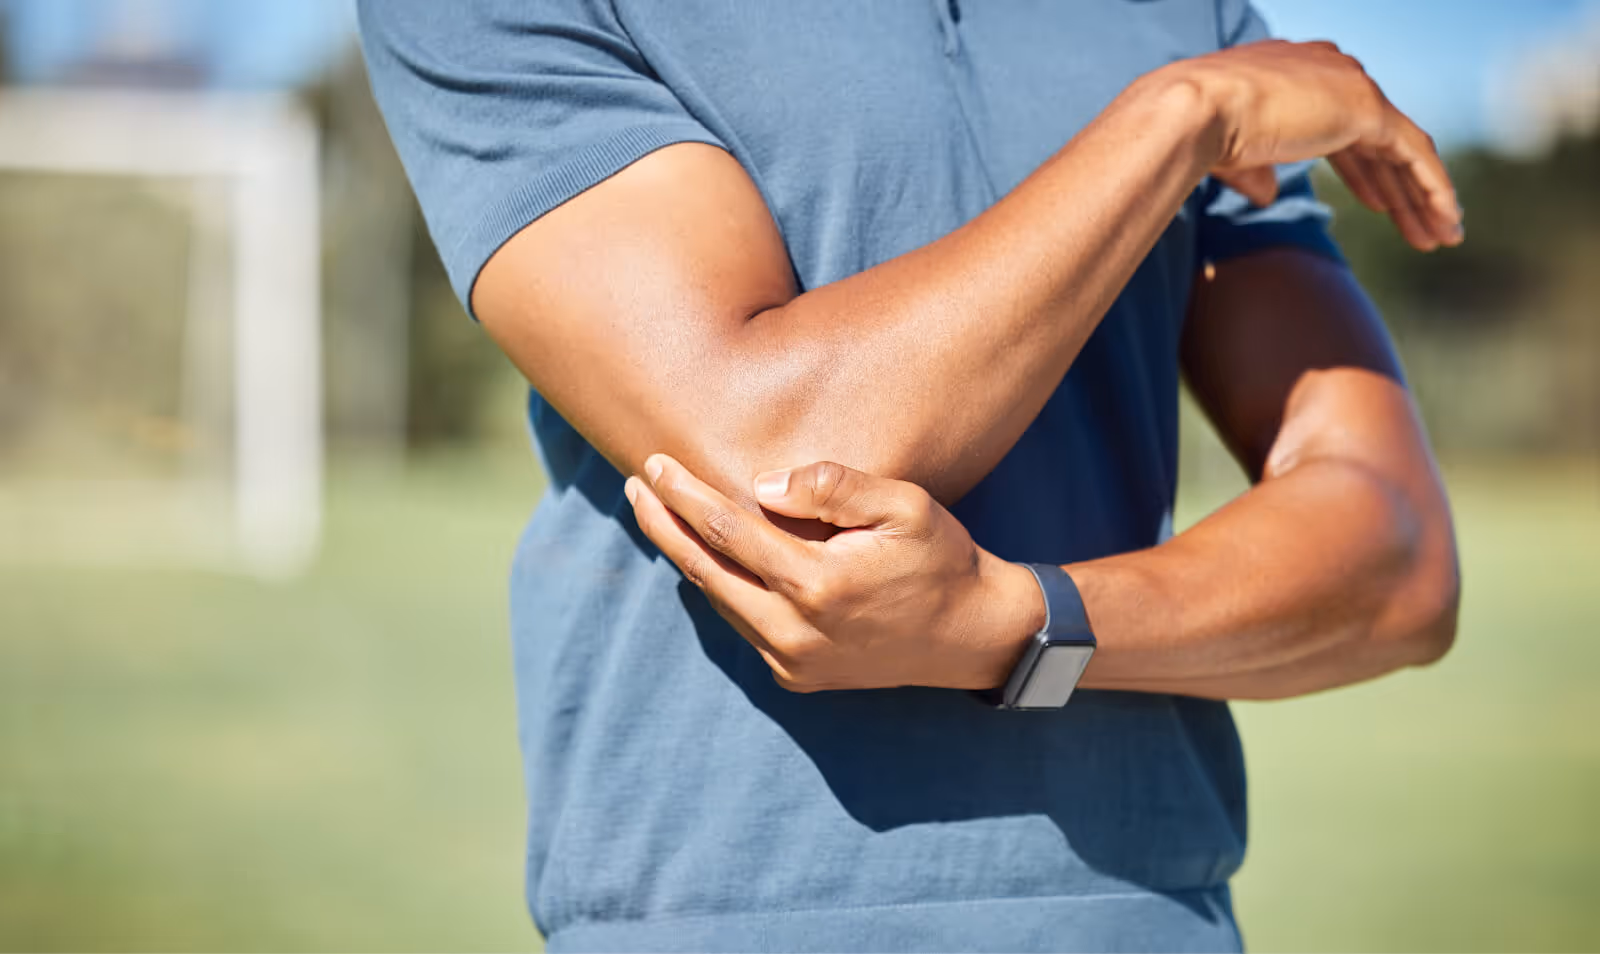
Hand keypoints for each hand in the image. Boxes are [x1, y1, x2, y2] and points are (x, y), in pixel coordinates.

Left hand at [624, 455, 1044, 692]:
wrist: (973, 635)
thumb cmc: (941, 558)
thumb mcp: (904, 505)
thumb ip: (833, 487)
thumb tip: (757, 485)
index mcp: (817, 584)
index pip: (727, 530)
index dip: (683, 495)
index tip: (655, 463)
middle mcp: (795, 631)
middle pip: (703, 570)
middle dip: (662, 524)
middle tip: (635, 485)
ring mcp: (792, 661)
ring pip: (717, 602)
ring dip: (685, 556)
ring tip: (660, 514)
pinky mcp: (796, 676)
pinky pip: (743, 625)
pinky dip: (720, 589)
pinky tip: (708, 557)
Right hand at [1162, 38, 1462, 250]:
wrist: (1198, 112)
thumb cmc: (1200, 132)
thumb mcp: (1233, 155)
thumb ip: (1256, 170)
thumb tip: (1267, 195)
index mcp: (1299, 75)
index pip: (1346, 127)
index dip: (1364, 171)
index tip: (1380, 205)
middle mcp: (1330, 71)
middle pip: (1379, 141)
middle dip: (1400, 189)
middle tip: (1421, 228)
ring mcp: (1351, 85)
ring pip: (1402, 149)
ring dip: (1423, 197)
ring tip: (1441, 236)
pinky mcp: (1366, 107)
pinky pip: (1414, 152)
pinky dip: (1433, 187)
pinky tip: (1446, 220)